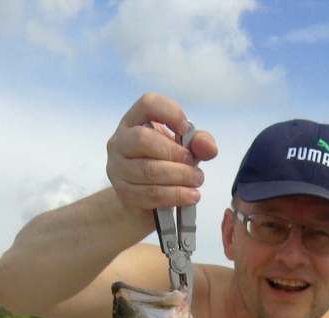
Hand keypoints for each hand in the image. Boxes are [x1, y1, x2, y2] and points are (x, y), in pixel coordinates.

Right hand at [106, 92, 217, 220]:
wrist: (143, 202)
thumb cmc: (162, 167)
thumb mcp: (183, 150)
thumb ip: (198, 143)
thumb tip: (209, 147)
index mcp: (133, 122)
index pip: (148, 104)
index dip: (170, 112)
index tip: (185, 129)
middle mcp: (120, 143)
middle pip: (143, 139)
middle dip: (174, 152)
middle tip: (191, 162)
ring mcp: (118, 170)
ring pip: (149, 170)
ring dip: (180, 176)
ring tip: (196, 181)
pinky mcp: (125, 195)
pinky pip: (153, 194)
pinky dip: (177, 195)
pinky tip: (191, 196)